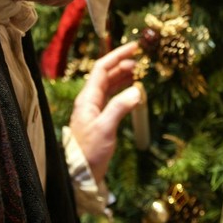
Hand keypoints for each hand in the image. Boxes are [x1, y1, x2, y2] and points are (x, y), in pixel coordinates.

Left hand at [69, 41, 140, 182]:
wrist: (80, 175)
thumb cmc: (89, 152)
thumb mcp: (105, 128)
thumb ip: (119, 107)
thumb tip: (136, 90)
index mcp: (87, 97)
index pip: (102, 67)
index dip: (117, 55)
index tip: (134, 47)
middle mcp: (90, 99)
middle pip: (106, 74)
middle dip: (123, 63)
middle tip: (141, 60)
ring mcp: (94, 108)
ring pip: (110, 85)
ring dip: (124, 75)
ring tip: (140, 70)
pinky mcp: (100, 118)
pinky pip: (113, 96)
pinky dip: (124, 89)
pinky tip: (134, 90)